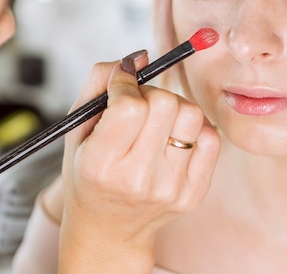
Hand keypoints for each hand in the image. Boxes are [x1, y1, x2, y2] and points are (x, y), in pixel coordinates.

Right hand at [58, 51, 220, 271]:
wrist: (108, 230)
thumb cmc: (88, 171)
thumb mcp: (76, 129)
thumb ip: (98, 82)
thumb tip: (140, 56)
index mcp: (100, 165)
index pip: (130, 107)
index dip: (126, 83)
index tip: (121, 81)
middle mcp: (138, 180)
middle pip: (165, 103)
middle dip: (149, 93)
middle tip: (138, 105)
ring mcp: (170, 189)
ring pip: (192, 114)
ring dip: (173, 106)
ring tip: (156, 120)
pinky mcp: (194, 194)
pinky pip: (210, 137)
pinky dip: (193, 127)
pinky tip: (172, 136)